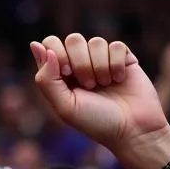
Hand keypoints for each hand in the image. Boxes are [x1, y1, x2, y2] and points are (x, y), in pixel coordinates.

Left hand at [31, 34, 169, 168]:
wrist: (132, 130)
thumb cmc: (96, 122)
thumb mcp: (65, 106)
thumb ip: (46, 79)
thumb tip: (37, 45)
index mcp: (62, 75)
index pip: (50, 44)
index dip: (57, 53)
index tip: (66, 72)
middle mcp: (81, 64)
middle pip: (73, 39)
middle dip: (80, 62)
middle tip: (88, 85)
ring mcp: (103, 60)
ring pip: (96, 41)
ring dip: (100, 66)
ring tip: (104, 85)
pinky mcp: (124, 58)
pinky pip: (116, 46)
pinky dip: (116, 64)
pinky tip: (119, 79)